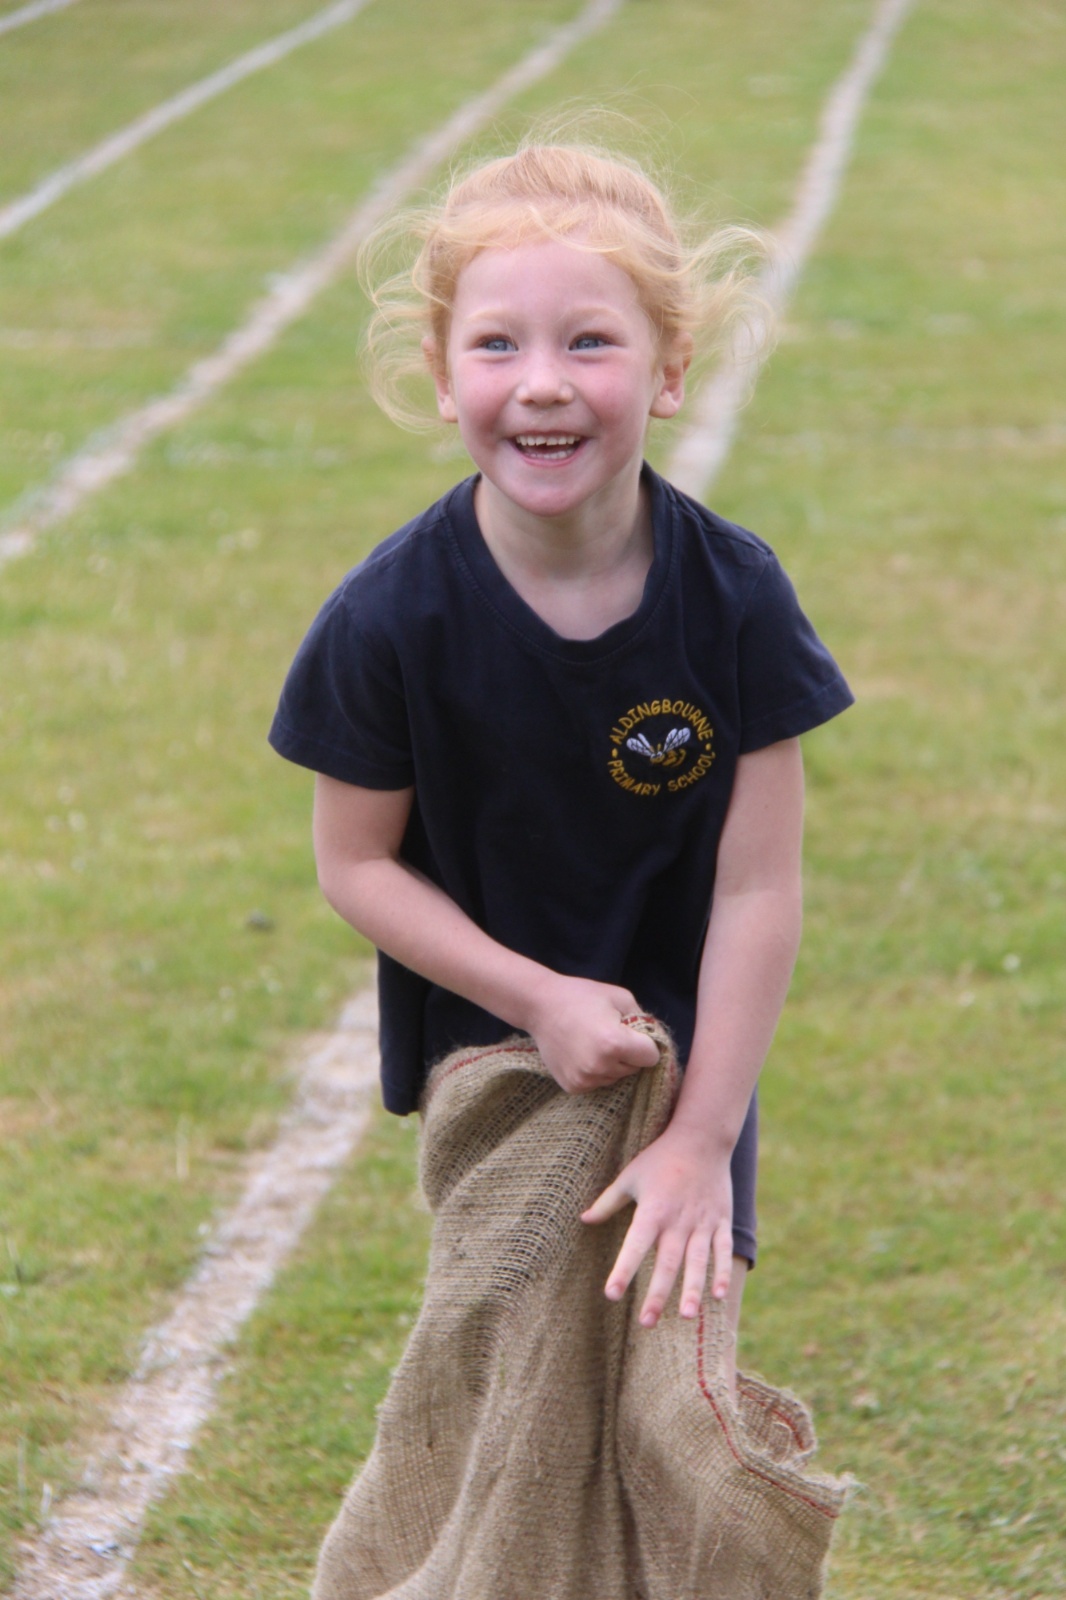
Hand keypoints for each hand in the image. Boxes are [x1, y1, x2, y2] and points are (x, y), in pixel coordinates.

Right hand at [526, 974, 659, 1093]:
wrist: (540, 1006)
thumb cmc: (582, 996)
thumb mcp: (621, 998)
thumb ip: (644, 1020)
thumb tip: (656, 1042)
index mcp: (614, 1043)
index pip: (652, 1057)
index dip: (645, 1043)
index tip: (632, 1032)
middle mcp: (600, 1066)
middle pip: (634, 1069)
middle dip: (629, 1054)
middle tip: (609, 1034)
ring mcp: (585, 1079)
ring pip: (617, 1078)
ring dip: (613, 1064)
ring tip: (594, 1043)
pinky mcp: (573, 1086)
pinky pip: (598, 1083)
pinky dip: (596, 1071)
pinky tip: (583, 1053)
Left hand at [581, 1126, 733, 1325]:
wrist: (702, 1137)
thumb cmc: (660, 1158)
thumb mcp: (629, 1176)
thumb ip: (608, 1202)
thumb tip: (584, 1220)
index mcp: (652, 1210)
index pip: (634, 1245)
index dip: (623, 1270)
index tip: (612, 1294)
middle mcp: (678, 1220)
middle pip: (667, 1262)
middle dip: (658, 1294)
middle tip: (647, 1322)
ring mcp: (702, 1222)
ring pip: (698, 1261)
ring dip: (693, 1289)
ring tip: (687, 1317)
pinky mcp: (721, 1221)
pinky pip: (723, 1251)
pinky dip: (722, 1272)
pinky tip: (719, 1296)